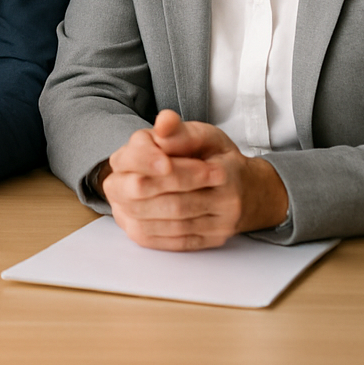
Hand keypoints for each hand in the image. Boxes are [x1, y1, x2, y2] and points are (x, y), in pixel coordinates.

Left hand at [102, 109, 289, 250]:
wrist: (251, 192)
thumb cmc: (218, 159)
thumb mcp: (204, 135)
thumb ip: (178, 131)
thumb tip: (162, 122)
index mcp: (223, 170)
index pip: (175, 173)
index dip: (145, 166)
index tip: (123, 162)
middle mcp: (227, 202)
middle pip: (172, 204)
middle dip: (135, 195)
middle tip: (112, 185)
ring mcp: (221, 225)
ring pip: (172, 225)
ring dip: (137, 215)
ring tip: (117, 201)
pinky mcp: (212, 241)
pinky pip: (177, 242)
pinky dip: (149, 234)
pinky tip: (132, 220)